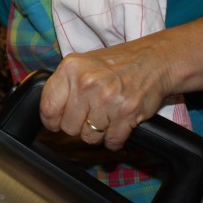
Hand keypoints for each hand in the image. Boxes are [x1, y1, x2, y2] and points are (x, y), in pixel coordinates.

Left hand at [39, 40, 171, 150]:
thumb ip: (64, 85)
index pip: (48, 108)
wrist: (154, 61)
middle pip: (68, 127)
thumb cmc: (118, 64)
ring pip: (89, 137)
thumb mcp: (84, 64)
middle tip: (89, 115)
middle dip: (78, 126)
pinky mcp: (127, 114)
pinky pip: (111, 142)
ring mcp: (107, 99)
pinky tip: (118, 124)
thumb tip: (49, 113)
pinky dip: (114, 139)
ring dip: (98, 133)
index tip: (57, 122)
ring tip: (106, 116)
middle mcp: (87, 83)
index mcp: (71, 69)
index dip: (51, 120)